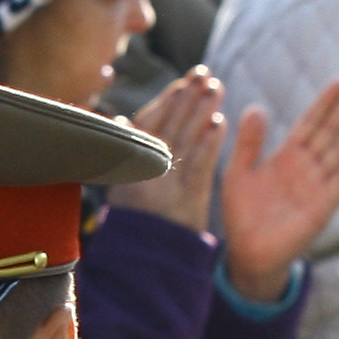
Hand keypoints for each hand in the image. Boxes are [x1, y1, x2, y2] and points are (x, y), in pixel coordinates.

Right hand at [110, 69, 229, 233]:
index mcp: (127, 164)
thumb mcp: (118, 187)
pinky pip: (198, 168)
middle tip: (204, 74)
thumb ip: (124, 152)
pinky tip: (220, 125)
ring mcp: (166, 185)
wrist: (144, 264)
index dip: (168, 100)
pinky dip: (209, 145)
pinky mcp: (187, 201)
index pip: (150, 123)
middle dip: (188, 97)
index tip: (184, 82)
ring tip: (216, 88)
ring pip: (186, 140)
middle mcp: (145, 171)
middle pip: (170, 125)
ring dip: (202, 111)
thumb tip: (123, 120)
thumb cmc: (134, 224)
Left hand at [214, 75, 338, 300]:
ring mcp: (317, 185)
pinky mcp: (324, 206)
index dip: (325, 104)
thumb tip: (255, 108)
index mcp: (287, 157)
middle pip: (331, 131)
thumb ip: (248, 143)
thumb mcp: (238, 173)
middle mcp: (306, 168)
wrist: (248, 252)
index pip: (310, 123)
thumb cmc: (242, 214)